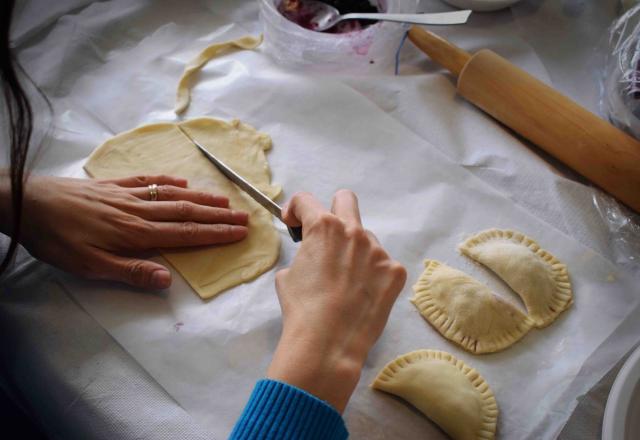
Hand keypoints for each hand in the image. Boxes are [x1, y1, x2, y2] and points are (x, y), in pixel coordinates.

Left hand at [14, 175, 248, 288]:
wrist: (27, 202)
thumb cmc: (57, 239)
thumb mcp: (88, 265)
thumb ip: (130, 271)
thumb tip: (168, 281)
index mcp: (136, 233)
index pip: (185, 233)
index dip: (215, 234)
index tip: (239, 232)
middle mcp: (138, 210)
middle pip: (186, 212)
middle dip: (217, 216)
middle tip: (244, 216)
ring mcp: (127, 194)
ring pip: (172, 195)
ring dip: (201, 198)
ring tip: (224, 200)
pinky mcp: (113, 185)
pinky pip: (148, 181)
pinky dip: (168, 181)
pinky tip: (181, 182)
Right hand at [267, 190, 406, 412]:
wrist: (328, 343)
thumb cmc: (301, 309)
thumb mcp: (286, 276)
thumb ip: (302, 254)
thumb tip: (311, 256)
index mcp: (323, 227)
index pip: (306, 200)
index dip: (295, 210)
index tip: (294, 224)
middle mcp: (354, 231)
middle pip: (345, 200)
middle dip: (332, 211)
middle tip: (327, 236)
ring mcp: (378, 251)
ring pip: (365, 239)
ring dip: (354, 252)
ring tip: (345, 283)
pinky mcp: (395, 271)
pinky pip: (381, 264)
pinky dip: (371, 275)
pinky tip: (362, 295)